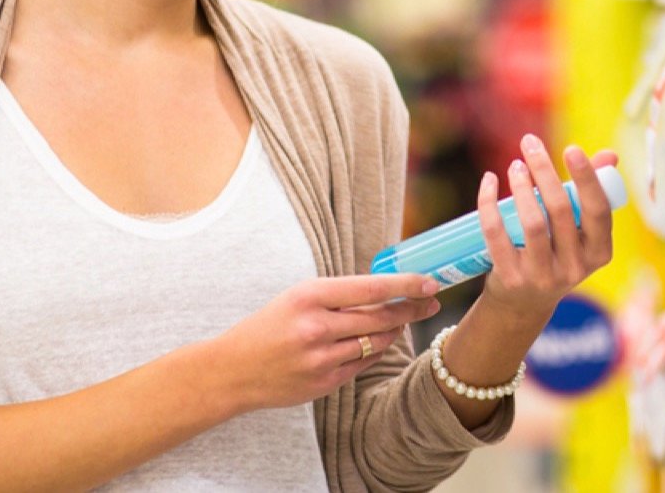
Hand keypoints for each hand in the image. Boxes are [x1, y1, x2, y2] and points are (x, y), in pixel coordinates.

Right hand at [212, 273, 440, 412]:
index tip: (430, 282)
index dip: (406, 285)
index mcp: (309, 296)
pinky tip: (378, 342)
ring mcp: (321, 359)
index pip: (371, 288)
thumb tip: (387, 290)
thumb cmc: (268, 326)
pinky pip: (363, 363)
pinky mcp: (325, 383)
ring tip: (402, 320)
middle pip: (381, 317)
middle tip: (431, 301)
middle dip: (411, 308)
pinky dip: (375, 350)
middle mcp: (317, 327)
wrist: (233, 371)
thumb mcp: (297, 297)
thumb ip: (338, 295)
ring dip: (395, 330)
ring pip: (377, 342)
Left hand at [475, 134, 616, 322]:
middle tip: (530, 144)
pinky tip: (489, 181)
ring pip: (532, 223)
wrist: (524, 302)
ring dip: (521, 186)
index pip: (599, 210)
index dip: (587, 178)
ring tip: (516, 165)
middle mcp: (575, 268)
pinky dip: (489, 204)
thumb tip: (609, 155)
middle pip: (561, 210)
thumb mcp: (579, 231)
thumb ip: (592, 192)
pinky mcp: (511, 279)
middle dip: (544, 171)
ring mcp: (542, 276)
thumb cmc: (557, 252)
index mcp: (599, 252)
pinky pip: (497, 234)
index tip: (571, 149)